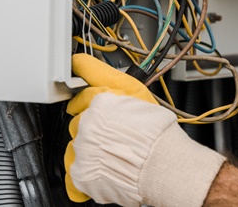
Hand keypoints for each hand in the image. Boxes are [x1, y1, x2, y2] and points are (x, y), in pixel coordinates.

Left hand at [64, 53, 225, 206]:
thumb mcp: (138, 92)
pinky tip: (102, 170)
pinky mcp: (80, 172)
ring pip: (76, 144)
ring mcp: (81, 148)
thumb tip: (81, 63)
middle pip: (79, 120)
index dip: (87, 98)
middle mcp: (86, 121)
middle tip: (112, 132)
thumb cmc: (157, 131)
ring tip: (112, 152)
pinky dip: (86, 172)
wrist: (162, 165)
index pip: (82, 93)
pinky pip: (75, 170)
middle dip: (92, 125)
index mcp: (100, 99)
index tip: (83, 98)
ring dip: (88, 147)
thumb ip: (107, 79)